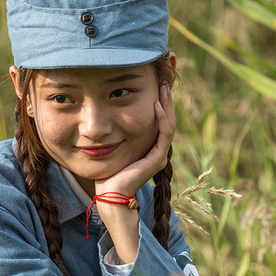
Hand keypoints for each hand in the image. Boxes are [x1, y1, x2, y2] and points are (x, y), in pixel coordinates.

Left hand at [99, 82, 175, 197]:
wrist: (110, 195)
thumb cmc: (107, 173)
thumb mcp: (112, 146)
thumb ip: (115, 133)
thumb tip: (106, 117)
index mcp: (149, 147)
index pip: (159, 120)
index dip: (159, 102)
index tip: (154, 84)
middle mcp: (157, 150)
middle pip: (167, 119)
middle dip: (166, 99)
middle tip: (163, 81)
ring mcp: (159, 155)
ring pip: (169, 125)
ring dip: (167, 105)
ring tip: (163, 88)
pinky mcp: (157, 159)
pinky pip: (164, 135)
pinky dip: (162, 119)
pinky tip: (156, 106)